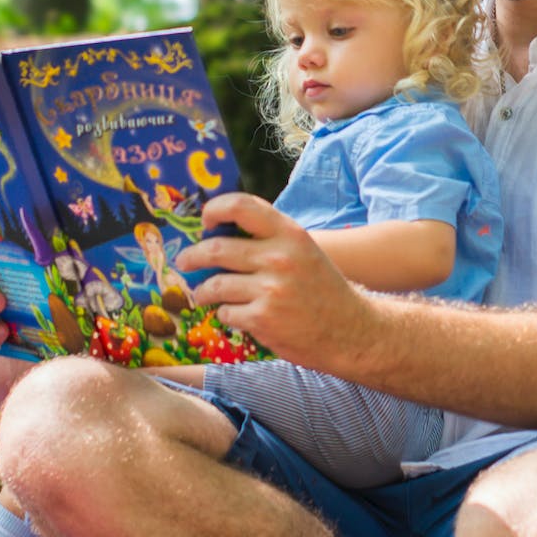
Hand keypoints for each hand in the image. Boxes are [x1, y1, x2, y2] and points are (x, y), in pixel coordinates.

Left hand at [175, 193, 376, 365]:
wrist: (351, 331)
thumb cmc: (322, 289)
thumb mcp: (303, 251)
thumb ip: (269, 239)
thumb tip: (219, 233)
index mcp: (289, 234)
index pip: (241, 206)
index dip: (214, 209)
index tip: (205, 221)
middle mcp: (279, 257)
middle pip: (216, 248)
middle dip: (192, 256)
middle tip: (185, 262)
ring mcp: (270, 290)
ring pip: (214, 285)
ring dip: (204, 291)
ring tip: (203, 294)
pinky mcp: (262, 319)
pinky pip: (225, 312)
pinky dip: (225, 314)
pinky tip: (235, 314)